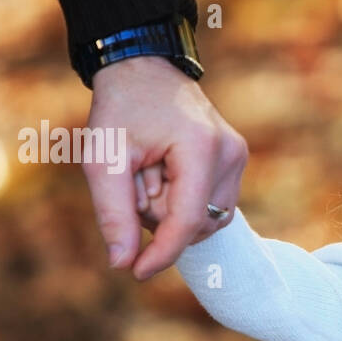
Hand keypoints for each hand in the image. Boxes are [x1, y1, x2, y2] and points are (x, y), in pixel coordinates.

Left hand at [83, 56, 246, 280]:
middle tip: (135, 182)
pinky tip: (167, 177)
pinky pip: (213, 206)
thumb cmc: (120, 108)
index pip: (186, 221)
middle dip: (160, 218)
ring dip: (173, 212)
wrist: (143, 67)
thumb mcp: (103, 159)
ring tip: (151, 176)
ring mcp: (238, 157)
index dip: (162, 253)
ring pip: (208, 219)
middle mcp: (229, 154)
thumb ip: (113, 213)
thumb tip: (123, 264)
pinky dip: (185, 203)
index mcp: (200, 148)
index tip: (136, 273)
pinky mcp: (236, 160)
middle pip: (197, 224)